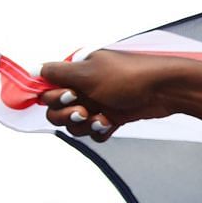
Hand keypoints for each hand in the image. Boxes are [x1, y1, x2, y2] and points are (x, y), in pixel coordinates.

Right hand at [37, 50, 190, 141]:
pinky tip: (110, 125)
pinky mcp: (112, 117)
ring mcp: (97, 104)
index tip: (70, 96)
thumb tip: (36, 70)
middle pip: (56, 111)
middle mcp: (83, 88)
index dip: (53, 97)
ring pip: (74, 125)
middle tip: (83, 111)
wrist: (166, 90)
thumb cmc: (129, 76)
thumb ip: (58, 72)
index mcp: (75, 73)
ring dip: (85, 125)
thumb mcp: (88, 71)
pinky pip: (94, 132)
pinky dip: (100, 131)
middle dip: (66, 115)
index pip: (47, 89)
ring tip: (102, 119)